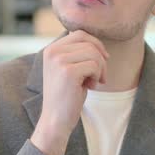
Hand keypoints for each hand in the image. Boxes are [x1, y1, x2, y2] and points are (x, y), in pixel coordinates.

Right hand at [31, 30, 108, 154]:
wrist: (55, 120)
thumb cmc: (66, 96)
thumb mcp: (68, 69)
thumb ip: (76, 54)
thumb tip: (97, 41)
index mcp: (51, 49)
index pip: (80, 34)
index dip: (95, 44)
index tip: (103, 60)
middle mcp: (52, 51)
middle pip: (88, 42)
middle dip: (100, 57)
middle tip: (101, 75)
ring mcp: (59, 60)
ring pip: (93, 53)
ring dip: (100, 69)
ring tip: (93, 82)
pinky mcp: (68, 71)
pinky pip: (94, 65)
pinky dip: (97, 76)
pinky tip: (90, 87)